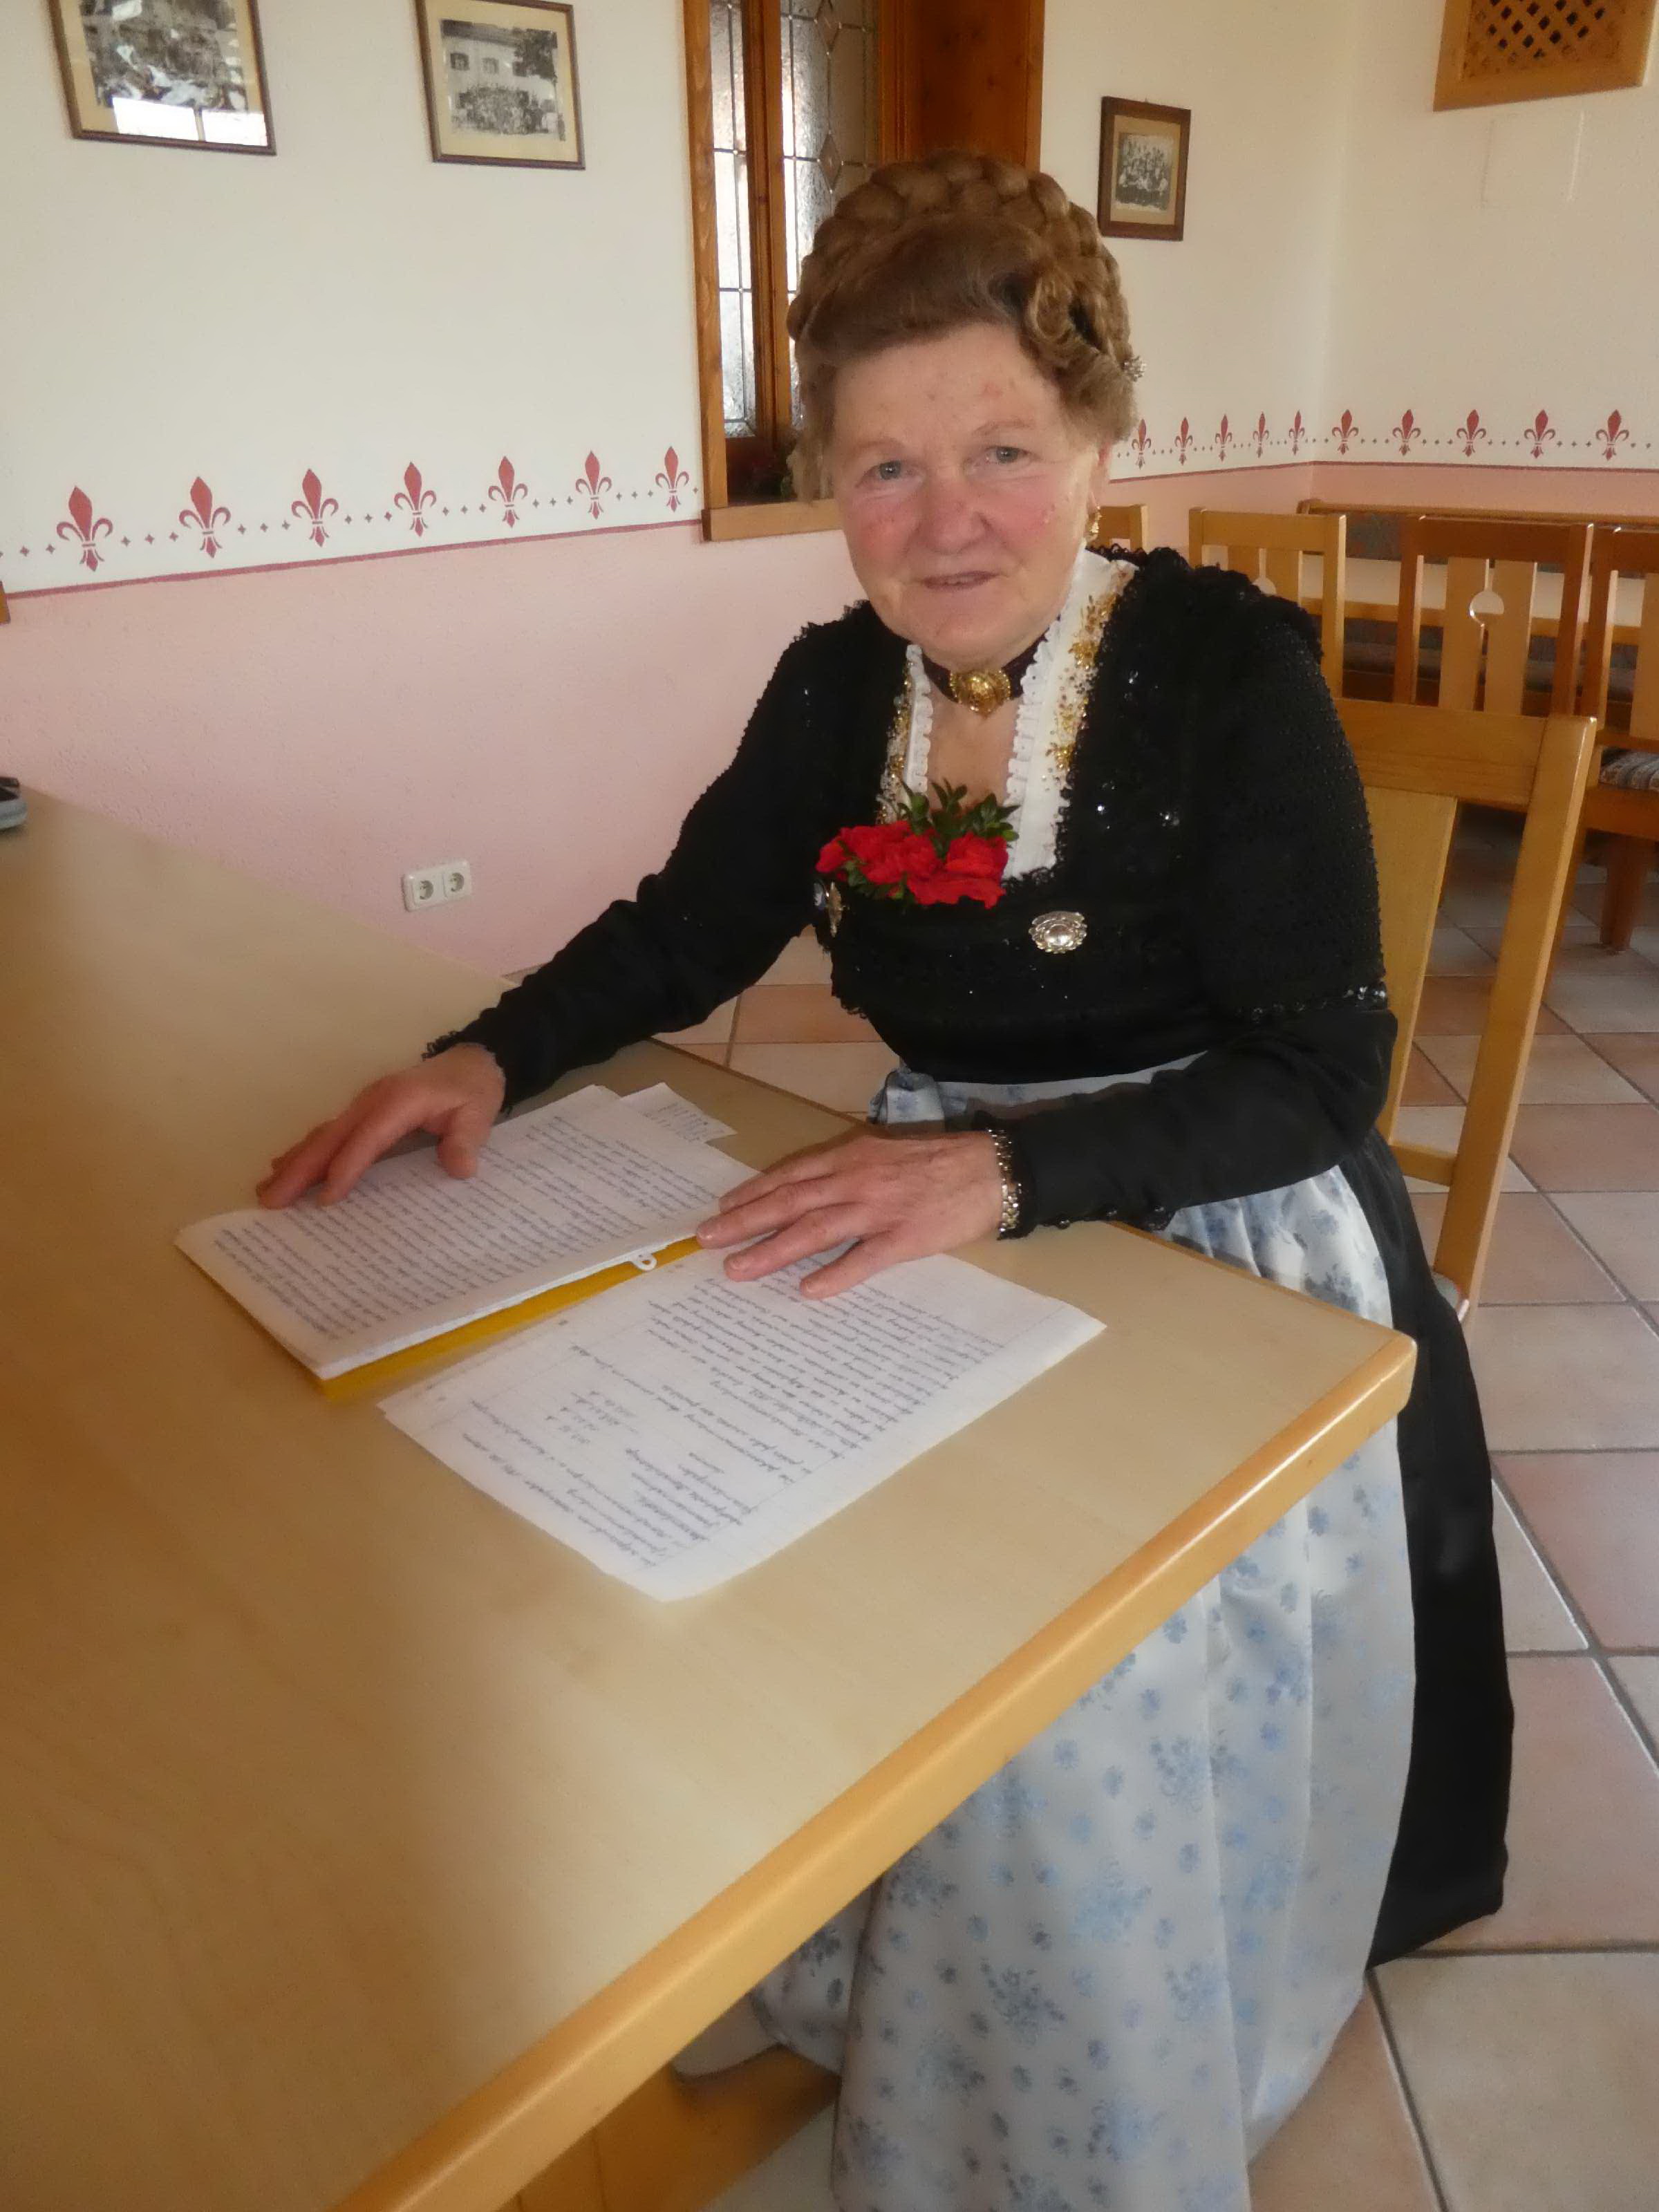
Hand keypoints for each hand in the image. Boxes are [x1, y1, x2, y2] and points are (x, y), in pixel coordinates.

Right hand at [256, 1043, 505, 1206]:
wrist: (471, 1062)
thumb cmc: (473, 1090)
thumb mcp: (479, 1114)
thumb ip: (466, 1141)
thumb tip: (459, 1169)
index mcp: (399, 1101)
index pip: (367, 1138)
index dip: (346, 1168)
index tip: (327, 1198)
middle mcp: (372, 1100)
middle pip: (331, 1137)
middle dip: (300, 1169)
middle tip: (271, 1200)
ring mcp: (363, 1103)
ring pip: (323, 1135)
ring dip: (294, 1162)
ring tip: (267, 1190)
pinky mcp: (362, 1110)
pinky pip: (329, 1133)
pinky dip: (306, 1151)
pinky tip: (286, 1168)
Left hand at [696, 1128, 1003, 1297]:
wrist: (992, 1168)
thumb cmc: (940, 1161)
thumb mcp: (886, 1153)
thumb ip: (850, 1169)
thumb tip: (813, 1189)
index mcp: (852, 1157)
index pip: (791, 1175)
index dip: (754, 1193)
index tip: (723, 1209)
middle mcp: (856, 1180)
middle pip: (790, 1202)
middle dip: (745, 1222)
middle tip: (707, 1240)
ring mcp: (879, 1210)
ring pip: (814, 1229)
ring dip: (772, 1250)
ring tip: (738, 1268)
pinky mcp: (904, 1238)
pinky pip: (863, 1259)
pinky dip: (835, 1274)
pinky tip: (808, 1290)